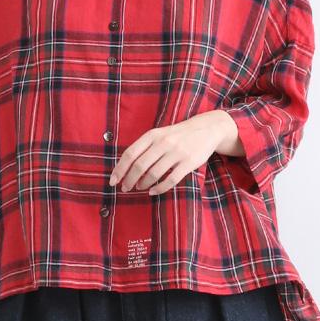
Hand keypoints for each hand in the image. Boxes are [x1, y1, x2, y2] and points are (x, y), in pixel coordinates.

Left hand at [109, 111, 235, 193]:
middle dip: (129, 180)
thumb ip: (144, 148)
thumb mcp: (159, 134)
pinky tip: (153, 191)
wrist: (206, 129)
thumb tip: (125, 168)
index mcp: (153, 134)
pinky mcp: (189, 163)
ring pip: (154, 174)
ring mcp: (177, 153)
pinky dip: (159, 188)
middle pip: (140, 165)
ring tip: (139, 188)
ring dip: (143, 184)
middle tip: (125, 188)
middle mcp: (164, 142)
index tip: (113, 181)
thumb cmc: (177, 135)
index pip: (131, 153)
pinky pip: (171, 180)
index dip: (120, 169)